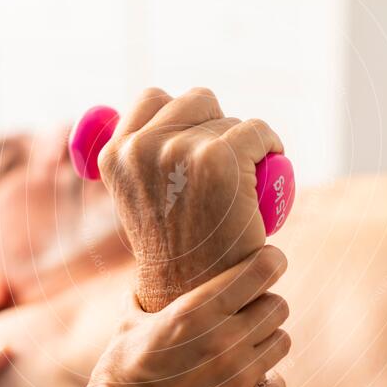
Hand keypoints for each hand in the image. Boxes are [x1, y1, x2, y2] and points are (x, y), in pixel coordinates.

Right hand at [79, 246, 290, 386]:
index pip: (262, 270)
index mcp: (198, 311)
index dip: (271, 262)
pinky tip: (250, 382)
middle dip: (266, 304)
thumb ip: (141, 301)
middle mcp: (226, 339)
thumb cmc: (117, 378)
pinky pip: (279, 386)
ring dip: (267, 341)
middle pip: (278, 305)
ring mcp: (240, 378)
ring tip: (248, 347)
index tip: (270, 262)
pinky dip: (269, 383)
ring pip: (282, 342)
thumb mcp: (127, 328)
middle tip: (250, 311)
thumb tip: (137, 285)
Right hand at [97, 87, 283, 311]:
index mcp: (115, 155)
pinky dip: (270, 145)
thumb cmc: (175, 245)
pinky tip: (269, 164)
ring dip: (242, 143)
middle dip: (215, 125)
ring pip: (229, 120)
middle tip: (225, 164)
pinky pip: (258, 132)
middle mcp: (142, 148)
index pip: (153, 98)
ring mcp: (181, 151)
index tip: (197, 143)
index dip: (182, 116)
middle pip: (197, 101)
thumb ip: (145, 158)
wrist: (194, 289)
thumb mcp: (143, 196)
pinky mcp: (221, 158)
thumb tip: (160, 108)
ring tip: (241, 180)